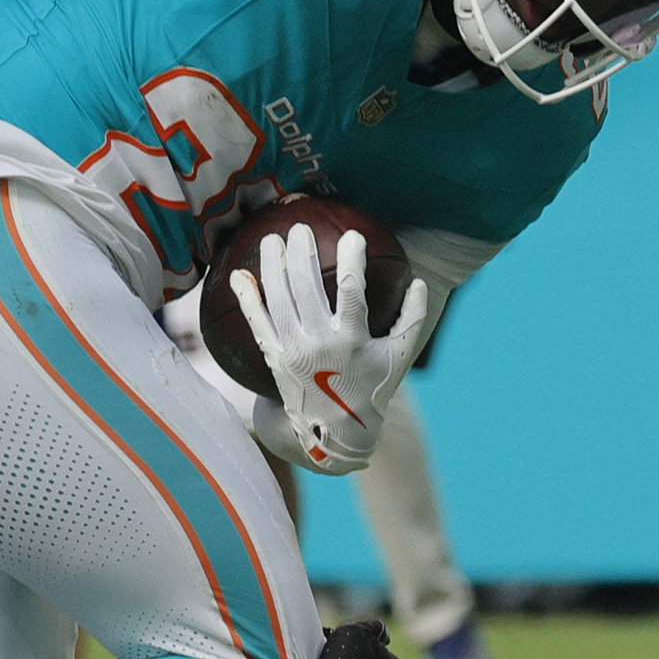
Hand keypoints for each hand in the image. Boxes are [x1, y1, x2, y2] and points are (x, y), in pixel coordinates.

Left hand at [229, 223, 430, 473]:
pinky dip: (247, 298)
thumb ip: (413, 318)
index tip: (353, 235)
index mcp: (352, 341)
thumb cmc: (372, 388)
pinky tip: (239, 275)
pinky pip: (256, 323)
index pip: (350, 292)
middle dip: (301, 252)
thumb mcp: (399, 356)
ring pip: (278, 299)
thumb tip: (420, 281)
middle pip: (305, 288)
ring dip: (272, 265)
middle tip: (300, 227)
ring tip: (271, 238)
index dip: (350, 261)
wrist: (335, 432)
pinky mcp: (273, 358)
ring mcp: (292, 351)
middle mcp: (318, 344)